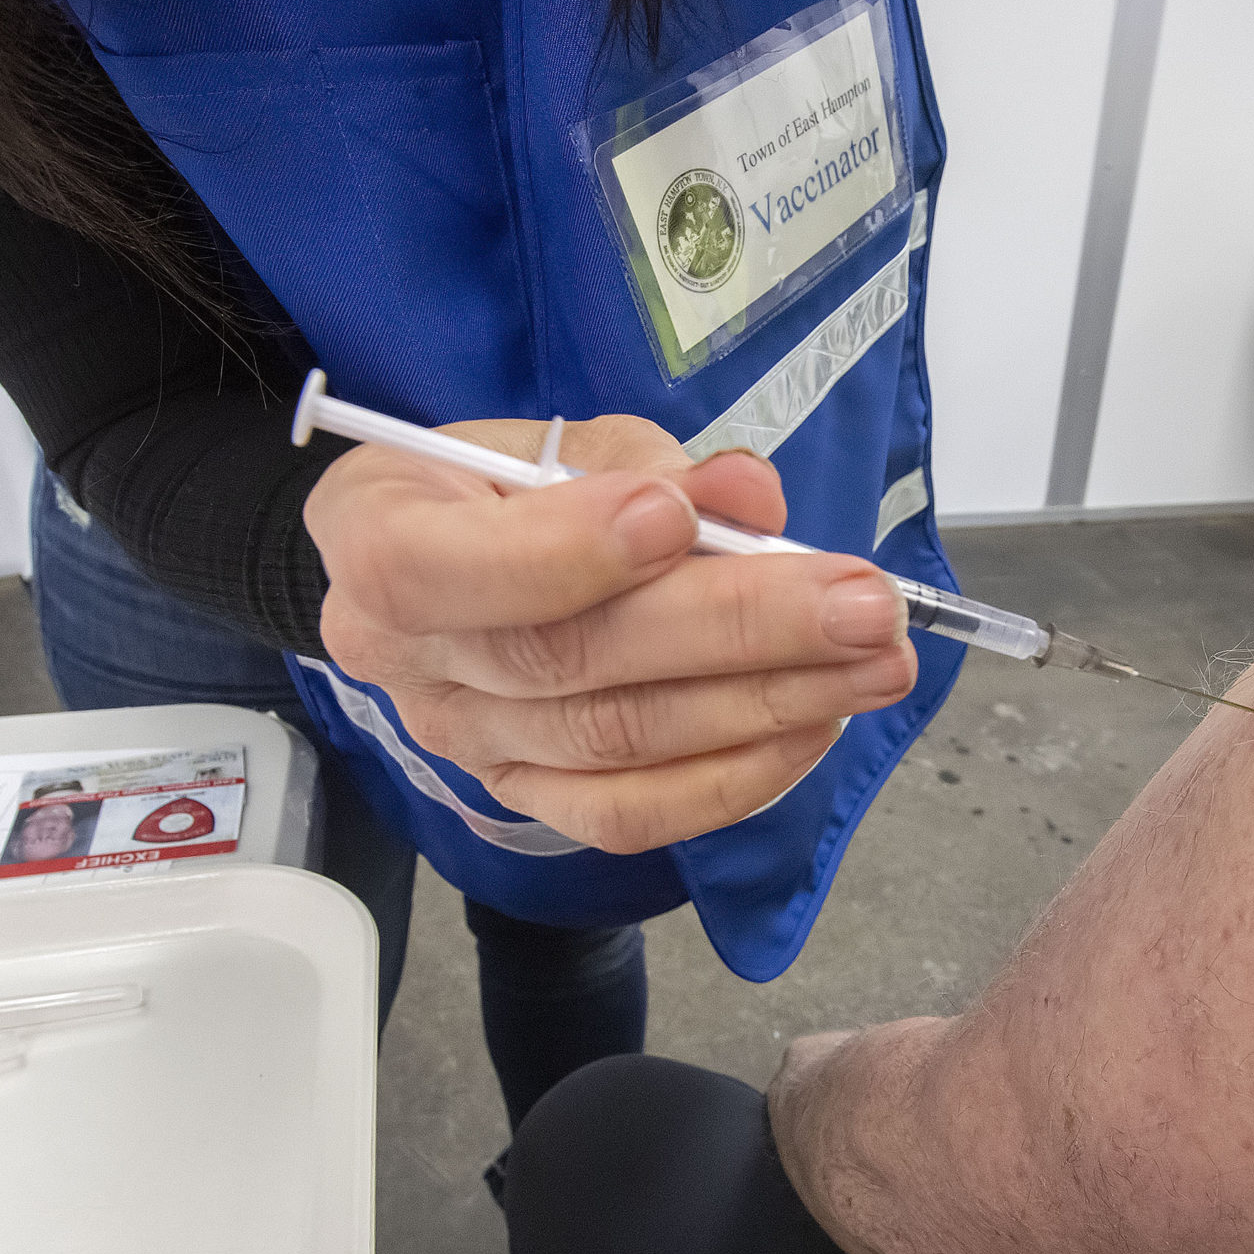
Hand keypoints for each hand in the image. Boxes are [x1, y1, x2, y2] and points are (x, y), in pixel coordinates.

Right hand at [307, 415, 916, 853]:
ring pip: (618, 740)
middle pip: (570, 662)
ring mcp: (468, 743)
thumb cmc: (503, 487)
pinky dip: (731, 778)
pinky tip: (814, 728)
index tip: (680, 517)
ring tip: (875, 664)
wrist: (451, 561)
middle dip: (737, 628)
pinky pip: (629, 814)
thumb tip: (752, 496)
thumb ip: (651, 461)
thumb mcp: (559, 438)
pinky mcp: (528, 797)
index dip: (567, 551)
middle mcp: (408, 660)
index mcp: (379, 537)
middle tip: (863, 605)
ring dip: (767, 703)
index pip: (445, 568)